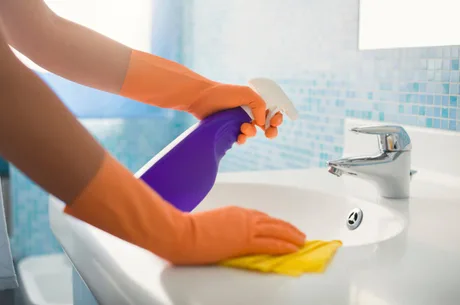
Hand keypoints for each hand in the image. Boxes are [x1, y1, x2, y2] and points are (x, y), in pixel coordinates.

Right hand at [167, 206, 305, 264]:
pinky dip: (284, 245)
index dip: (272, 224)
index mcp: (234, 212)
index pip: (259, 217)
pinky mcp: (244, 241)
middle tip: (298, 234)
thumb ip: (222, 227)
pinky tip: (293, 248)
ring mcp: (245, 228)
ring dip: (291, 236)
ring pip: (276, 231)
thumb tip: (226, 235)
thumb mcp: (210, 224)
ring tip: (301, 241)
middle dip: (287, 228)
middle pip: (271, 222)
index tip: (279, 227)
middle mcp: (243, 217)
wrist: (181, 232)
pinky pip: (270, 243)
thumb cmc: (188, 230)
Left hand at [187, 83, 283, 143]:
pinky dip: (242, 140)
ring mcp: (239, 121)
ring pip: (253, 133)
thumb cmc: (222, 93)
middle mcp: (248, 111)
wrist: (201, 99)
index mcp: (254, 101)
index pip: (271, 111)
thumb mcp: (245, 93)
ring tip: (243, 128)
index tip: (276, 121)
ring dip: (251, 133)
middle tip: (269, 133)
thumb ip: (259, 105)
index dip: (277, 117)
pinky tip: (239, 138)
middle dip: (271, 130)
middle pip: (266, 124)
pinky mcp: (230, 130)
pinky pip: (241, 139)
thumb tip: (263, 123)